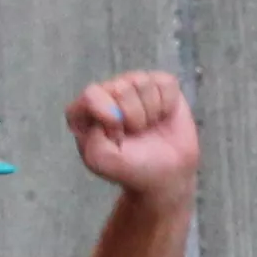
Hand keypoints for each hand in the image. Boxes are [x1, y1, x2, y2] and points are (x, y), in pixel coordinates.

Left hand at [67, 71, 197, 202]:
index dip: (106, 114)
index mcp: (87, 112)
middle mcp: (108, 94)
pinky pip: (165, 83)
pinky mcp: (159, 84)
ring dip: (151, 111)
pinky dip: (167, 104)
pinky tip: (162, 117)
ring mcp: (134, 86)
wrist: (169, 174)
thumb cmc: (133, 168)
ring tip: (149, 127)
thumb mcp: (103, 163)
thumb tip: (108, 115)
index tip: (118, 137)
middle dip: (134, 116)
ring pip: (143, 82)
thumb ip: (93, 140)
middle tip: (137, 135)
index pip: (90, 95)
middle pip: (120, 88)